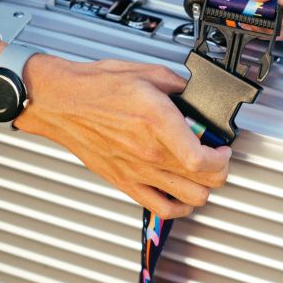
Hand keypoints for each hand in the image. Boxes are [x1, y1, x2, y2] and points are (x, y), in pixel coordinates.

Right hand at [0, 40, 230, 218]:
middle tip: (217, 157)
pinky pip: (162, 209)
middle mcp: (150, 153)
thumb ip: (178, 86)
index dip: (222, 158)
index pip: (203, 160)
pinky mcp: (126, 182)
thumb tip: (195, 95)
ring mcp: (138, 172)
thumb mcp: (145, 73)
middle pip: (205, 182)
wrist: (59, 102)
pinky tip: (183, 196)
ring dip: (204, 188)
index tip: (223, 148)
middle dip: (220, 170)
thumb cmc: (94, 87)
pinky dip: (180, 208)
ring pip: (191, 199)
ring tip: (202, 174)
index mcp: (158, 124)